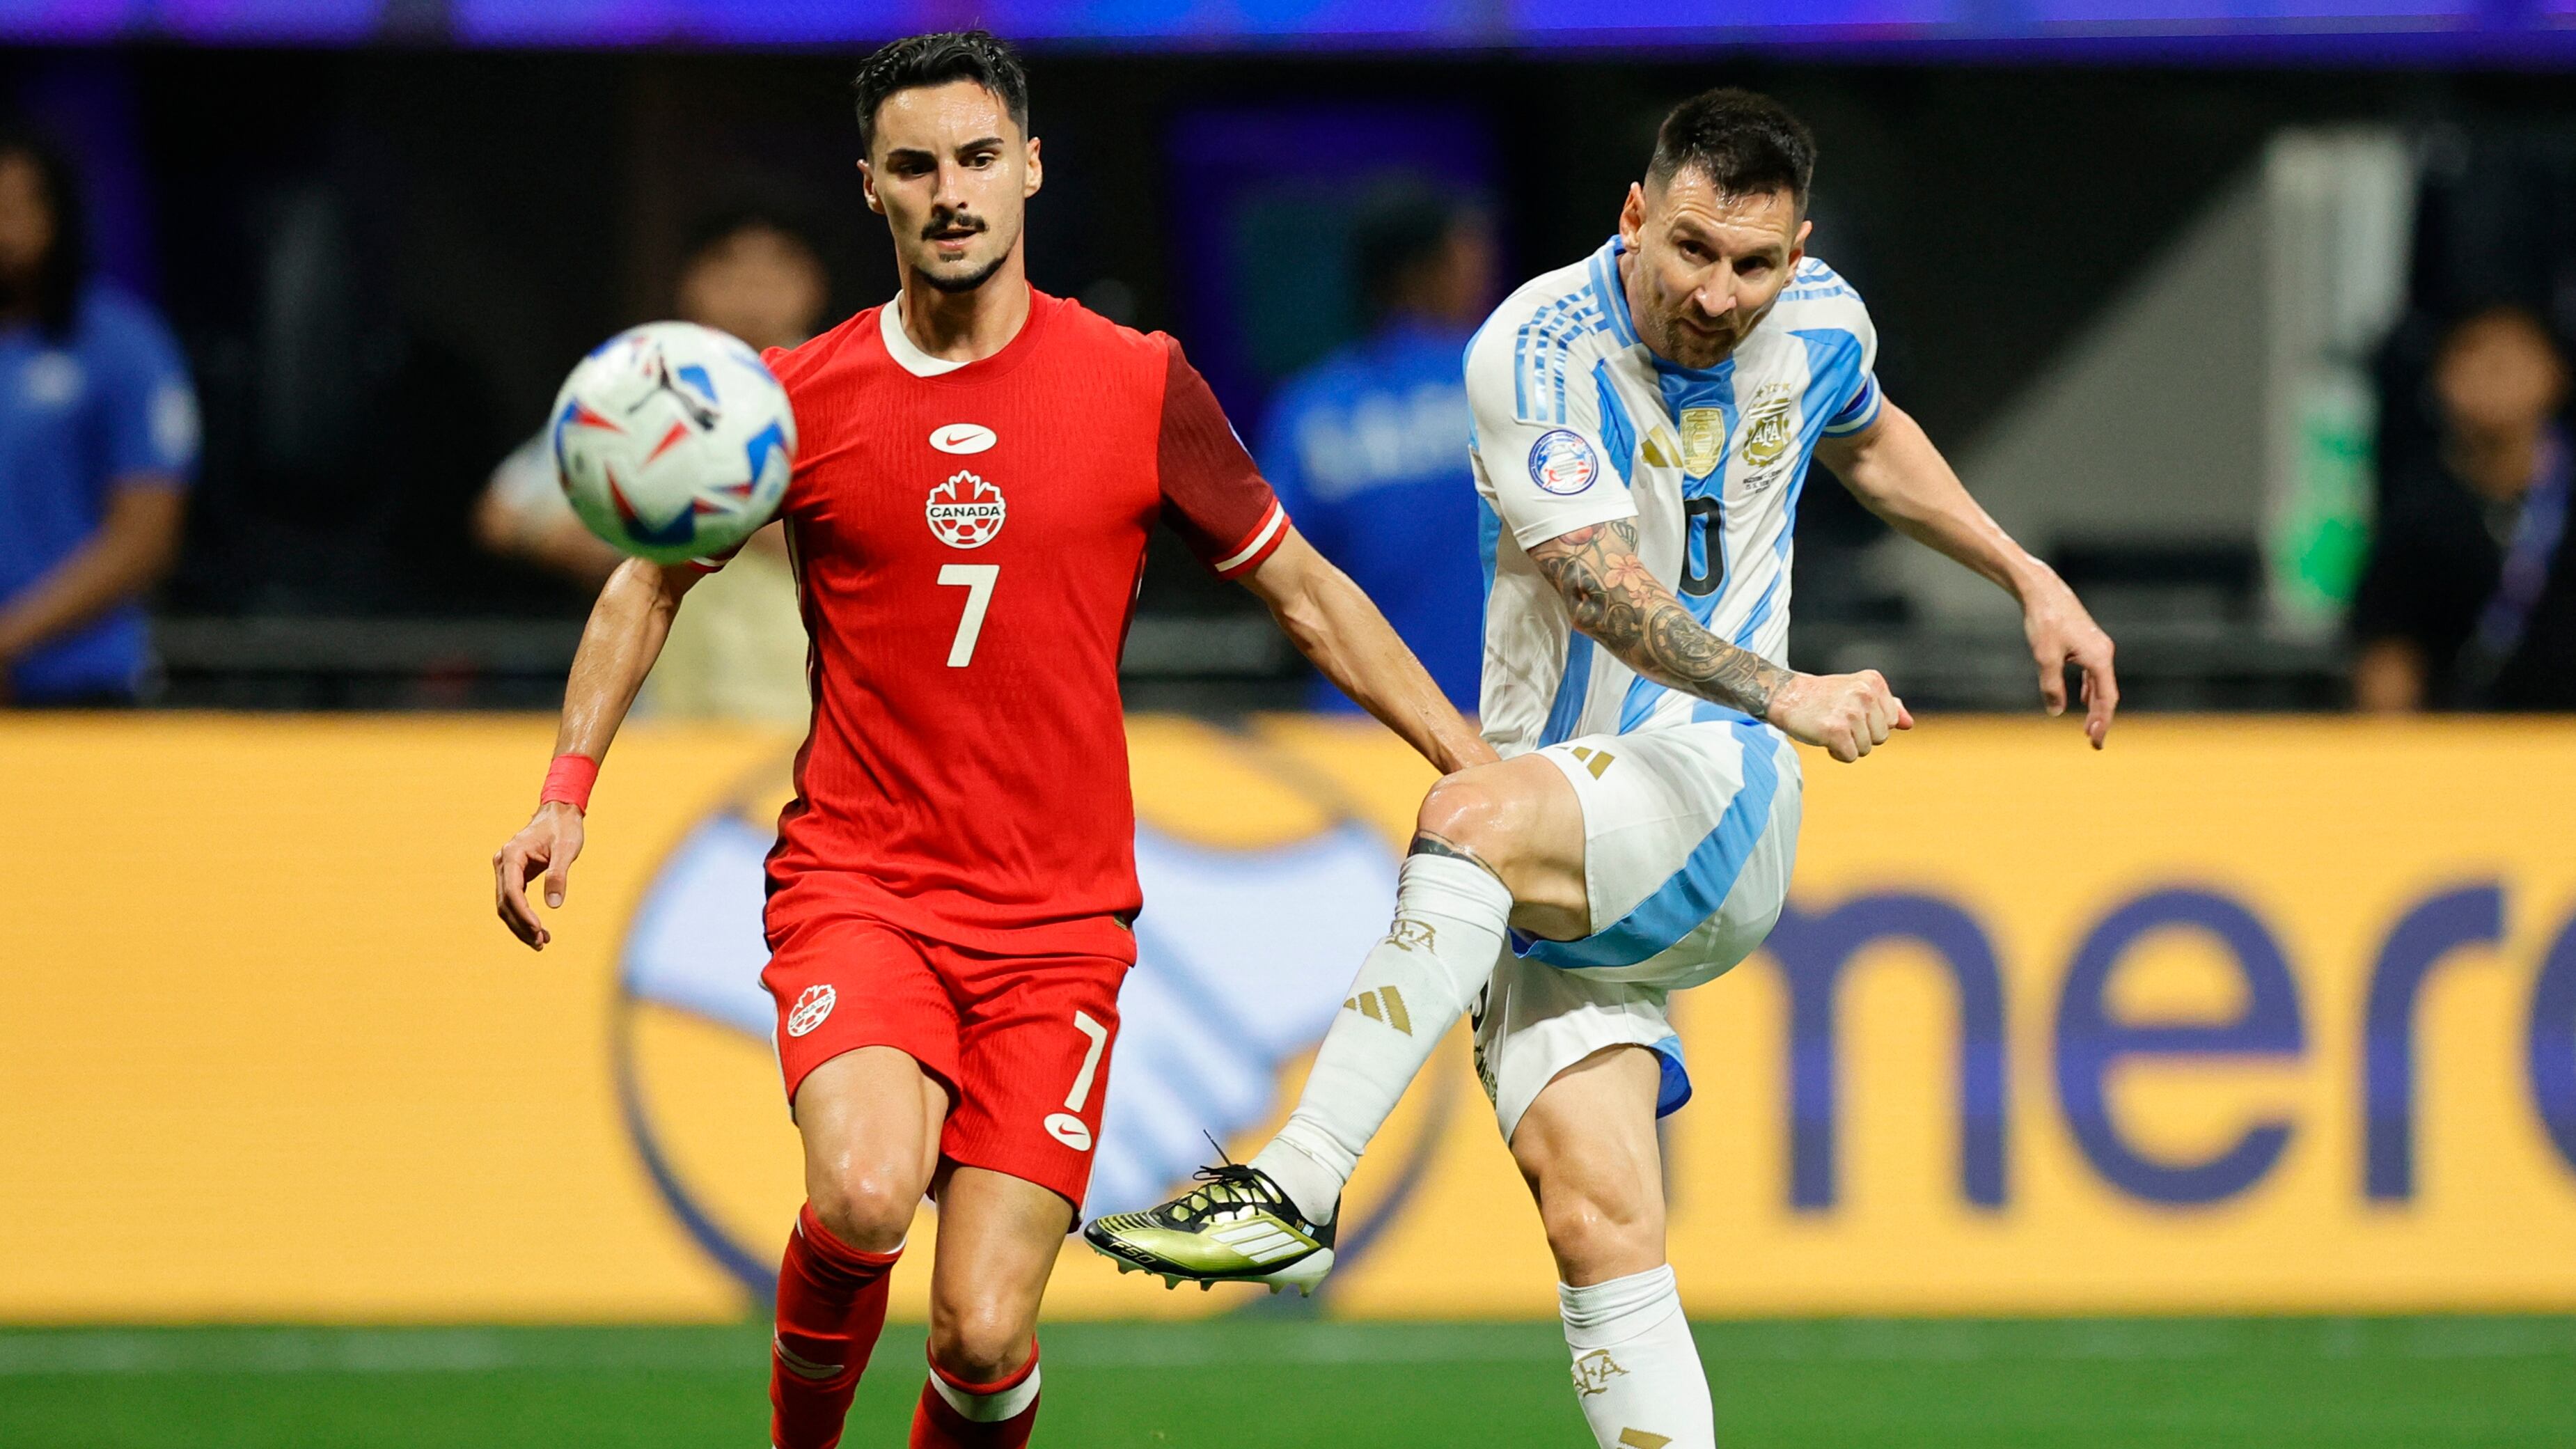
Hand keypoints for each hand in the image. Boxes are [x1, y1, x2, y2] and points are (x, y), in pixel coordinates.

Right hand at [494, 801, 585, 949]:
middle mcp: (503, 862)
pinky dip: (523, 916)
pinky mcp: (513, 874)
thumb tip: (554, 905)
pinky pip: (514, 900)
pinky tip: (538, 930)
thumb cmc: (564, 828)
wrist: (560, 813)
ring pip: (507, 905)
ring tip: (541, 942)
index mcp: (512, 855)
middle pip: (505, 903)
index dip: (523, 913)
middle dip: (521, 925)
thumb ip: (558, 875)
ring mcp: (506, 869)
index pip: (512, 891)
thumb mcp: (566, 850)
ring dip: (521, 925)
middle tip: (541, 943)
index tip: (538, 929)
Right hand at [1766, 669, 1911, 762]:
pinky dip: (1838, 754)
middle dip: (1861, 736)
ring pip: (1866, 748)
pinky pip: (1851, 756)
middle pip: (1881, 737)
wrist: (1785, 695)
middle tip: (1838, 720)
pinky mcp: (1836, 730)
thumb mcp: (1856, 693)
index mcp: (1873, 681)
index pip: (1891, 721)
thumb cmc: (1822, 697)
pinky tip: (1825, 739)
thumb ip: (1886, 706)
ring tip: (1830, 728)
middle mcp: (1864, 694)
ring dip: (1848, 745)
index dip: (1871, 724)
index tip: (1850, 712)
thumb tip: (1908, 724)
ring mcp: (1851, 712)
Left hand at [2021, 572, 2117, 747]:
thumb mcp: (2045, 658)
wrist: (2042, 591)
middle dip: (2100, 719)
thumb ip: (2051, 687)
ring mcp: (2097, 646)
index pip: (2106, 699)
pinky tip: (2083, 698)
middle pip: (2107, 693)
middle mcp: (2103, 652)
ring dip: (2095, 705)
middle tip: (2093, 741)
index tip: (2095, 742)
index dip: (2102, 722)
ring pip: (2101, 683)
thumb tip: (2055, 712)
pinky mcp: (2086, 641)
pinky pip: (2094, 672)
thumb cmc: (2044, 622)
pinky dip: (2090, 689)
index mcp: (2099, 658)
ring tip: (2089, 725)